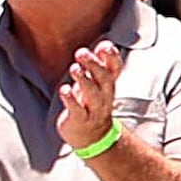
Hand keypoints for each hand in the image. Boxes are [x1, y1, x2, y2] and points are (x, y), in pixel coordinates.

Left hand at [59, 32, 121, 154]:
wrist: (91, 137)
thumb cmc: (90, 104)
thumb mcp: (96, 84)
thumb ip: (100, 65)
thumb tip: (105, 44)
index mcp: (106, 86)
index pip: (115, 71)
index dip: (112, 58)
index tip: (105, 46)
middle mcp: (103, 97)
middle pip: (104, 80)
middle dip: (94, 66)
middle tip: (81, 53)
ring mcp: (92, 109)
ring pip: (93, 95)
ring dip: (84, 81)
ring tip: (74, 68)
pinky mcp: (79, 119)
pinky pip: (77, 110)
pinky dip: (71, 100)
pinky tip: (64, 90)